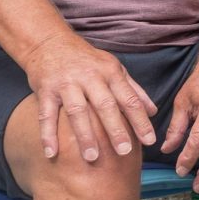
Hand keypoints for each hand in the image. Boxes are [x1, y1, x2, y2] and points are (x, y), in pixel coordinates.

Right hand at [23, 32, 156, 163]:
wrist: (49, 42)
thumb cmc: (87, 59)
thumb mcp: (113, 68)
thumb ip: (133, 90)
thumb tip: (153, 111)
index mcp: (110, 72)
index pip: (129, 99)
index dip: (141, 120)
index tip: (150, 141)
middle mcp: (90, 77)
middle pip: (105, 105)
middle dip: (116, 129)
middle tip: (125, 151)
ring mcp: (66, 83)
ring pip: (78, 111)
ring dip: (85, 135)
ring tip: (92, 157)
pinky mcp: (45, 89)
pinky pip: (47, 114)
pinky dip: (48, 134)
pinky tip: (52, 153)